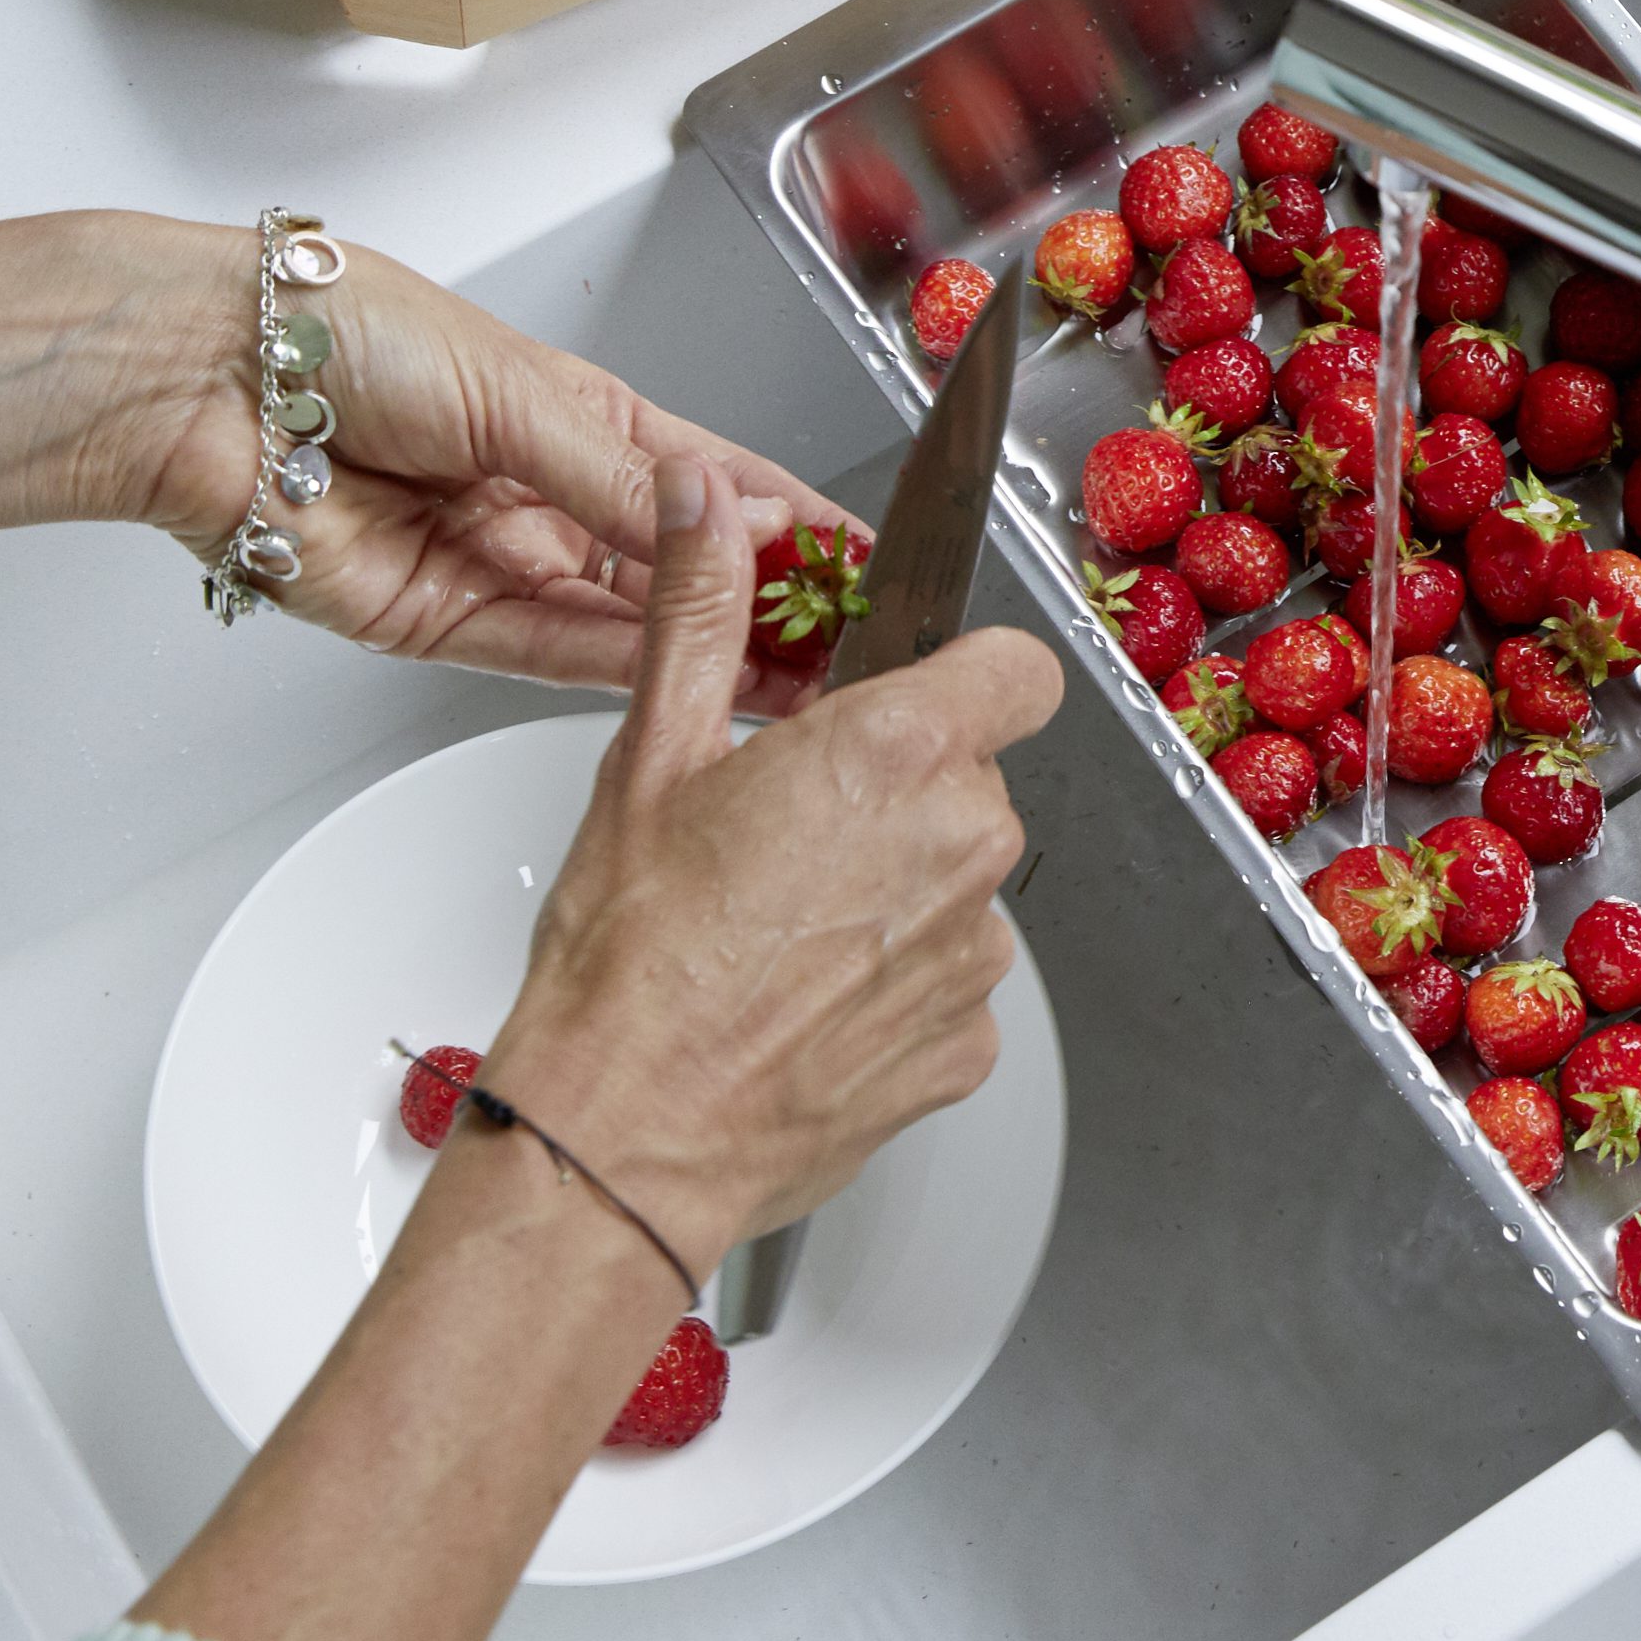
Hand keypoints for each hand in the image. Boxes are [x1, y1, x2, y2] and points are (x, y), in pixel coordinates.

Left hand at [96, 214, 854, 705]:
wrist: (211, 377)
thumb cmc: (345, 332)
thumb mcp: (521, 391)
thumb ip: (627, 477)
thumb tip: (730, 522)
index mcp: (581, 418)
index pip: (712, 483)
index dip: (792, 522)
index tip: (862, 555)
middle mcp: (546, 494)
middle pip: (676, 568)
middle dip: (761, 603)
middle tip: (842, 638)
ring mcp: (495, 561)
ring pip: (622, 622)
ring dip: (703, 648)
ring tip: (789, 672)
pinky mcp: (437, 622)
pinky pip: (542, 652)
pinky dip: (616, 665)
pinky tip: (684, 670)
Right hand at [479, 457, 1063, 1270]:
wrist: (620, 1137)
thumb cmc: (629, 961)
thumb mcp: (653, 755)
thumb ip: (703, 611)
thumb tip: (708, 503)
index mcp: (899, 750)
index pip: (1019, 668)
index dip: (968, 679)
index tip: (911, 701)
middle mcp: (963, 843)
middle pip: (976, 781)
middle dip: (903, 793)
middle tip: (792, 836)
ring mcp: (976, 952)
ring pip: (960, 884)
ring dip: (898, 893)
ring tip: (784, 931)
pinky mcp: (968, 1043)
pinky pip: (951, 982)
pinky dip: (895, 985)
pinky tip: (808, 1001)